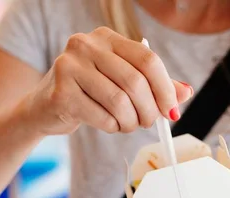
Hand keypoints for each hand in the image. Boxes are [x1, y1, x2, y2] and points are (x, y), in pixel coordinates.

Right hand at [22, 26, 193, 134]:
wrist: (44, 109)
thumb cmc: (89, 94)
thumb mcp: (122, 83)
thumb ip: (153, 85)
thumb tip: (185, 92)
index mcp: (106, 38)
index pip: (148, 60)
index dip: (165, 88)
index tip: (172, 110)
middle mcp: (85, 45)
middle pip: (136, 82)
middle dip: (149, 110)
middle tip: (149, 123)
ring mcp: (69, 67)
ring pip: (120, 102)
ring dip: (131, 122)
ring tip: (127, 125)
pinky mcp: (61, 94)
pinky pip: (103, 117)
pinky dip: (113, 127)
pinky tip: (109, 125)